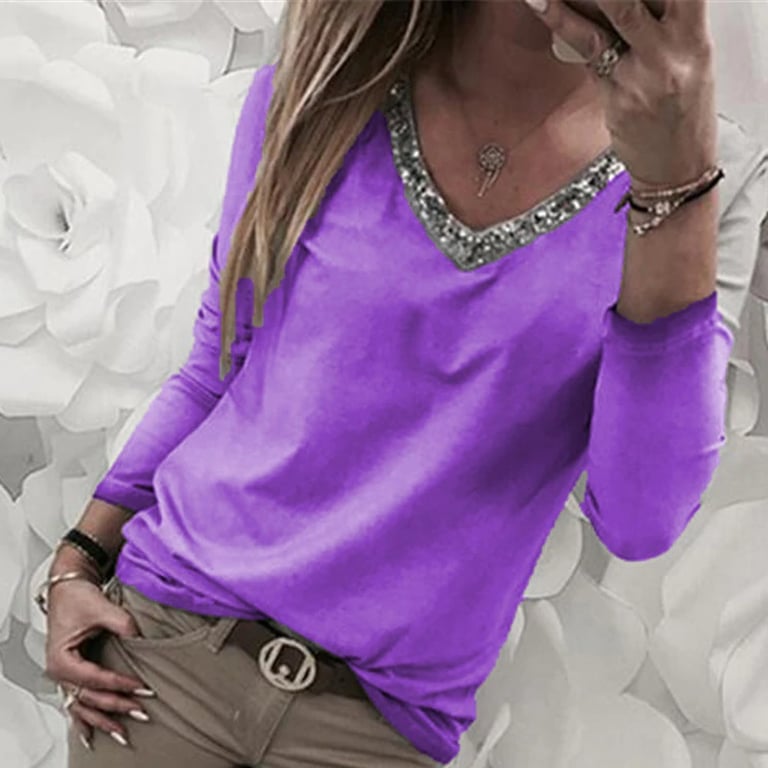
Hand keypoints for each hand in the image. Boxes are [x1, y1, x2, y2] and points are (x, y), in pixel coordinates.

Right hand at [43, 571, 152, 748]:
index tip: (141, 687)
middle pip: (89, 698)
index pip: (94, 678)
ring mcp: (65, 676)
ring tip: (123, 733)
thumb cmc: (77, 597)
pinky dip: (87, 719)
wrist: (67, 588)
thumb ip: (121, 624)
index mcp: (62, 658)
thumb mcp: (101, 608)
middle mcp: (60, 672)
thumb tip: (140, 638)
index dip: (119, 684)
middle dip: (116, 707)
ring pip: (83, 707)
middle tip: (141, 711)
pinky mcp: (73, 674)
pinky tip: (95, 735)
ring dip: (103, 720)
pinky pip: (78, 703)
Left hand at [526, 0, 717, 187]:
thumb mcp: (690, 62)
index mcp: (696, 38)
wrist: (677, 169)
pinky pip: (589, 56)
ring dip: (569, 3)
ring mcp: (644, 75)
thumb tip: (619, 4)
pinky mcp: (619, 97)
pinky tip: (546, 9)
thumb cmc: (683, 115)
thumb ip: (663, 28)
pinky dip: (565, 29)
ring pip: (606, 22)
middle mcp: (673, 52)